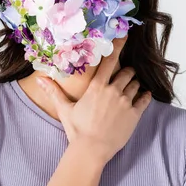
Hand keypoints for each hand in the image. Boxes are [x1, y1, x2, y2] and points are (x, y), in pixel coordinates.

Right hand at [36, 36, 151, 164]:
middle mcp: (113, 91)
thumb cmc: (77, 130)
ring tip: (128, 91)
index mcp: (97, 87)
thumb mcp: (65, 109)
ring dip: (133, 85)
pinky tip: (141, 97)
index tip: (124, 35)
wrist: (91, 151)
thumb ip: (54, 92)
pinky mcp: (135, 114)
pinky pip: (144, 99)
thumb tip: (40, 79)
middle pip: (127, 72)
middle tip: (121, 78)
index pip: (110, 61)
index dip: (118, 46)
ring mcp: (125, 102)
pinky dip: (144, 96)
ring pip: (135, 84)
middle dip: (126, 73)